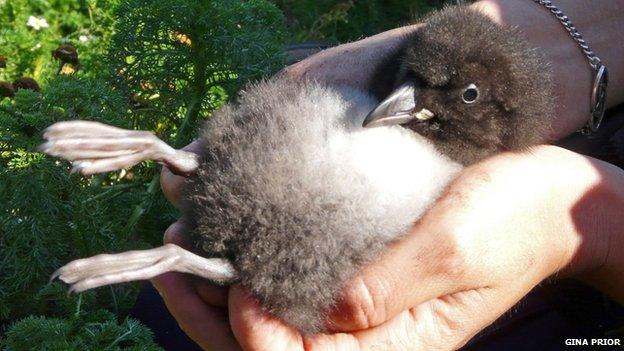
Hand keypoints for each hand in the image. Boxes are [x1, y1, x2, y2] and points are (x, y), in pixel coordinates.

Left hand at [153, 143, 623, 349]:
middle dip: (215, 319)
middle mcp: (373, 338)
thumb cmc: (509, 220)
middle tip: (172, 270)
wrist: (538, 201)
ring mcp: (363, 312)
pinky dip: (253, 272)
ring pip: (275, 325)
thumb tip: (330, 310)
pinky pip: (294, 292)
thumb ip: (390, 284)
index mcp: (396, 346)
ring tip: (183, 255)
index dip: (257, 336)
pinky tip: (229, 245)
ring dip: (222, 296)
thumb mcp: (455, 246)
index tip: (236, 285)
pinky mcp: (359, 280)